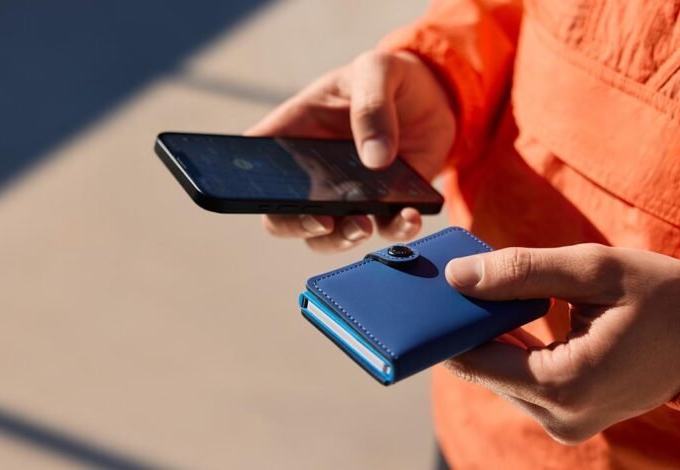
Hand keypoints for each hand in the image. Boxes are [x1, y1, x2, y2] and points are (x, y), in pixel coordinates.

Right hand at [247, 50, 455, 251]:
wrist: (436, 95)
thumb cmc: (389, 78)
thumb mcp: (377, 70)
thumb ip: (371, 105)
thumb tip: (375, 158)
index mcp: (295, 133)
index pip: (255, 163)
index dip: (243, 184)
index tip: (263, 193)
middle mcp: (313, 172)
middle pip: (282, 215)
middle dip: (296, 225)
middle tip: (323, 221)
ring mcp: (347, 194)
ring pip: (327, 235)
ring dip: (341, 240)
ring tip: (364, 226)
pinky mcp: (385, 205)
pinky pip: (384, 229)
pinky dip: (396, 230)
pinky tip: (409, 217)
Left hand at [443, 244, 679, 443]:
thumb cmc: (660, 297)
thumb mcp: (592, 270)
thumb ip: (521, 271)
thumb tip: (458, 275)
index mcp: (565, 383)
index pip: (475, 360)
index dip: (447, 325)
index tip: (430, 294)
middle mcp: (559, 414)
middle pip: (483, 369)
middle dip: (466, 327)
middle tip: (454, 284)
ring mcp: (564, 421)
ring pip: (499, 376)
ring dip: (487, 337)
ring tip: (479, 294)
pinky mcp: (567, 416)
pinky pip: (521, 381)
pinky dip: (509, 350)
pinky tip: (504, 316)